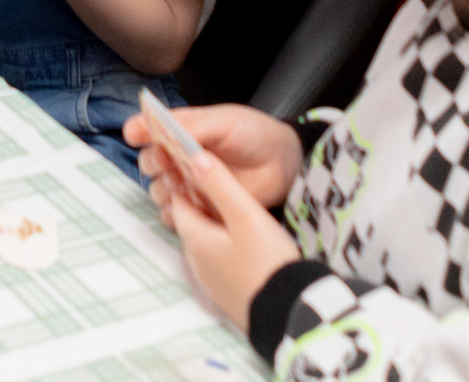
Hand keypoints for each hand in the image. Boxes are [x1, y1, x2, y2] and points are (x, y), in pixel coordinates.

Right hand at [124, 102, 302, 209]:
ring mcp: (190, 183)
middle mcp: (180, 157)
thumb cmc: (254, 133)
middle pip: (149, 161)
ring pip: (160, 189)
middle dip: (152, 162)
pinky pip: (177, 215)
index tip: (134, 135)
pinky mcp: (202, 207)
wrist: (283, 163)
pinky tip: (184, 209)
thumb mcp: (224, 121)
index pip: (150, 129)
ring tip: (181, 187)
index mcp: (182, 130)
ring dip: (163, 188)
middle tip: (167, 163)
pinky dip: (174, 214)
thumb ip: (194, 127)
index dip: (138, 130)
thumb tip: (166, 132)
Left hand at [155, 143, 304, 329]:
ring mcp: (211, 280)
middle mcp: (196, 261)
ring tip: (236, 208)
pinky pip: (219, 260)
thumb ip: (220, 184)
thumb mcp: (245, 215)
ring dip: (215, 225)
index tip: (200, 166)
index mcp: (195, 239)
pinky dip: (225, 245)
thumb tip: (195, 156)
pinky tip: (245, 240)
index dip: (187, 182)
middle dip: (201, 203)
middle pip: (192, 223)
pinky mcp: (228, 292)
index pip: (179, 203)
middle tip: (220, 182)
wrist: (289, 312)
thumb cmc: (266, 260)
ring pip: (206, 242)